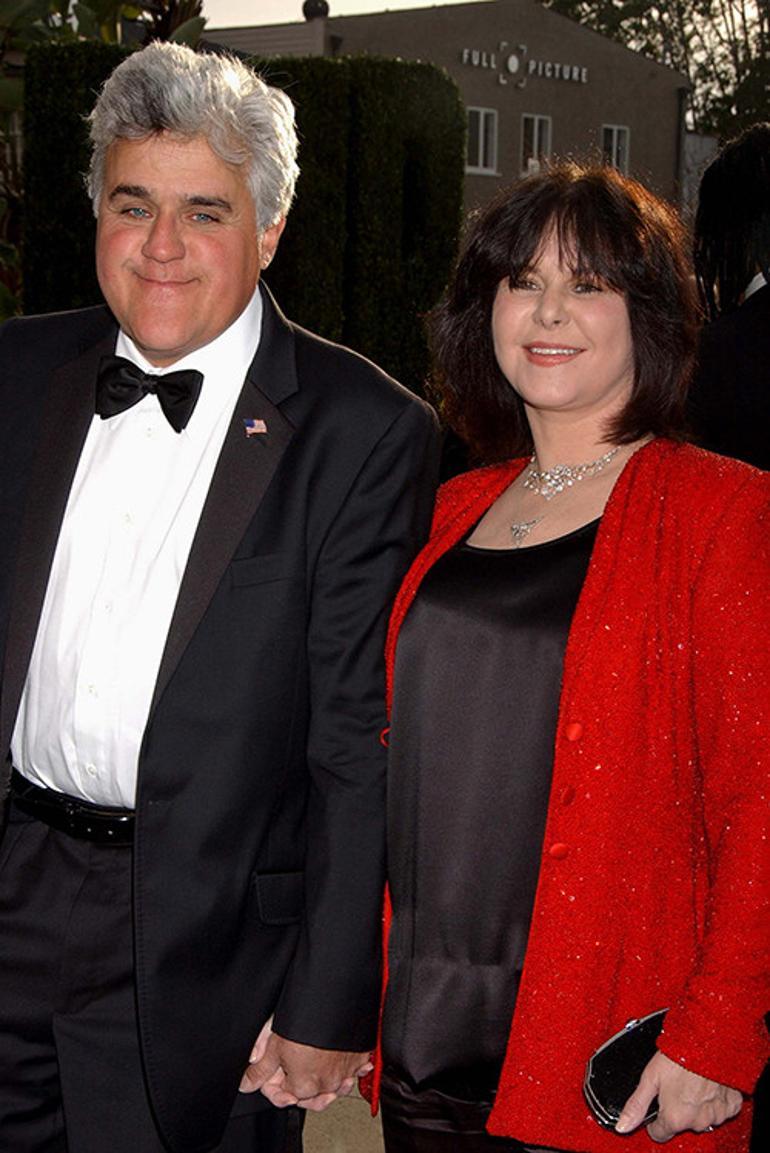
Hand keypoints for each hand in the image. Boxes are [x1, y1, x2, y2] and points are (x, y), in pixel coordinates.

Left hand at [239, 1020, 372, 1111]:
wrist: (335, 999)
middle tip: (297, 1064)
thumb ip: (261, 1068)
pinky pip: (355, 1071)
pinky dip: (350, 1068)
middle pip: (313, 1095)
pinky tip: (342, 1060)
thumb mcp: (274, 1043)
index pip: (288, 1096)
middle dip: (303, 1085)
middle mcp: (327, 1084)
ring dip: (328, 1080)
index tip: (279, 1071)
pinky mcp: (360, 1059)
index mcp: (303, 1085)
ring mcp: (346, 1073)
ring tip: (319, 1065)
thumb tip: (247, 1083)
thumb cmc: (304, 1019)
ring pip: (336, 1086)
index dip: (279, 1085)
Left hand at [616, 1050, 741, 1141]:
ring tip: (691, 1080)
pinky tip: (708, 1083)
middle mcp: (697, 1122)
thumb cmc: (679, 1054)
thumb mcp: (650, 1076)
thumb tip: (622, 1125)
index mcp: (675, 1118)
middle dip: (676, 1108)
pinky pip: (722, 1109)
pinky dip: (715, 1099)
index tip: (656, 1105)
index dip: (654, 1119)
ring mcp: (716, 1115)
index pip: (659, 1133)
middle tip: (674, 1085)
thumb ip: (636, 1105)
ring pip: (701, 1117)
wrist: (709, 1039)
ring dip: (696, 1104)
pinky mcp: (731, 1105)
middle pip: (680, 1124)